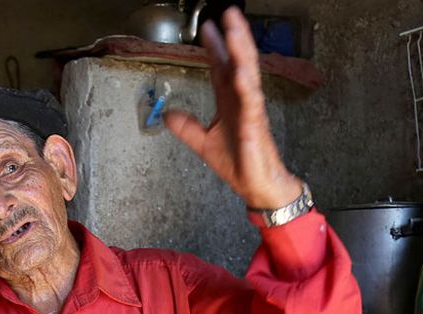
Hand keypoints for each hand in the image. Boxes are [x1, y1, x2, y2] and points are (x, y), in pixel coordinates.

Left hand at [163, 7, 303, 210]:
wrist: (256, 187)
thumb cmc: (239, 164)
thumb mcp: (203, 144)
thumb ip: (187, 128)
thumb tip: (167, 116)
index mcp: (230, 102)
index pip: (221, 69)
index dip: (214, 48)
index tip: (207, 28)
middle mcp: (242, 101)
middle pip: (237, 62)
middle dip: (233, 38)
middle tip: (228, 14)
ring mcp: (251, 111)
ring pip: (248, 74)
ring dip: (242, 52)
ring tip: (236, 30)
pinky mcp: (256, 126)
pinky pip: (252, 102)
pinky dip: (246, 86)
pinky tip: (241, 71)